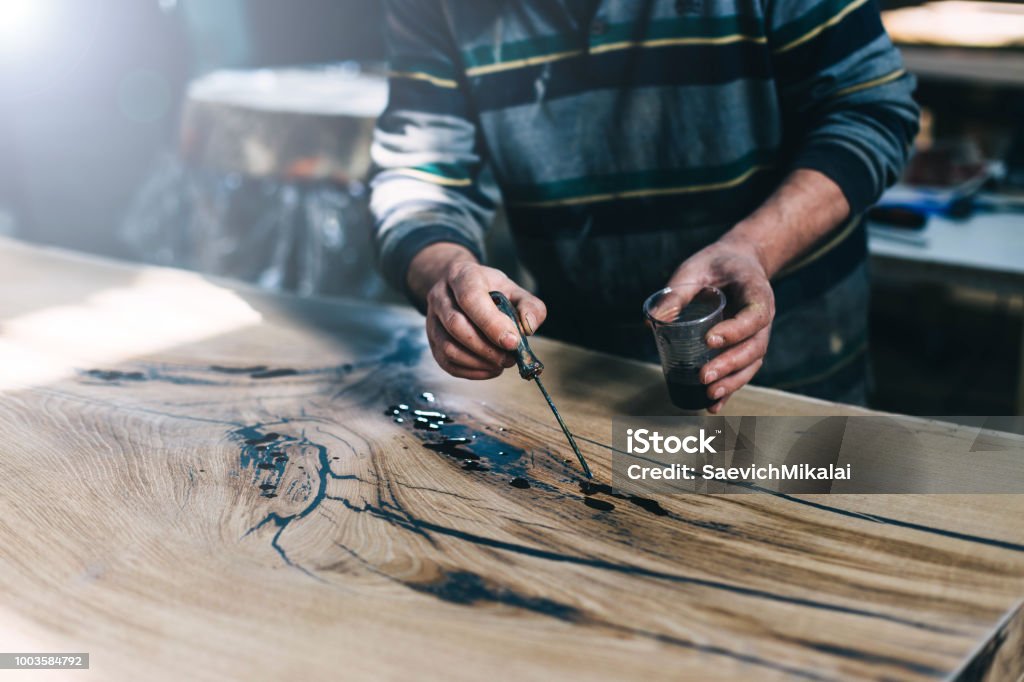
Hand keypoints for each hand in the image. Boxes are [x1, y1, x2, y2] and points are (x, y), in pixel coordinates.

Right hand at [408, 243, 547, 379]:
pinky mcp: (432, 340)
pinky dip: (470, 372)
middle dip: (486, 348)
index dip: (492, 324)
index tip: (513, 342)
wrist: (459, 287)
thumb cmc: (490, 290)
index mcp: (462, 276)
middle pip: (456, 326)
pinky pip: (446, 362)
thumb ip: (529, 306)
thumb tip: (529, 327)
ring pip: (448, 347)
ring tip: (500, 364)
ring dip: (478, 362)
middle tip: (510, 358)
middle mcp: (440, 296)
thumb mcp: (513, 289)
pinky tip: (489, 369)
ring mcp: (432, 319)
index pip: (471, 299)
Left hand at [665, 238, 773, 412]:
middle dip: (730, 364)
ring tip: (709, 395)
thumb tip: (652, 321)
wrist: (738, 264)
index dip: (735, 330)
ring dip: (732, 382)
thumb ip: (677, 293)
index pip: (754, 315)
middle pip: (755, 347)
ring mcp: (756, 335)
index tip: (709, 340)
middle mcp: (762, 317)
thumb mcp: (695, 269)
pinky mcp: (744, 348)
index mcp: (757, 293)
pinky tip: (713, 405)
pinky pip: (742, 371)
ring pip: (752, 364)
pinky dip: (729, 390)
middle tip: (704, 376)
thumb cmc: (715, 265)